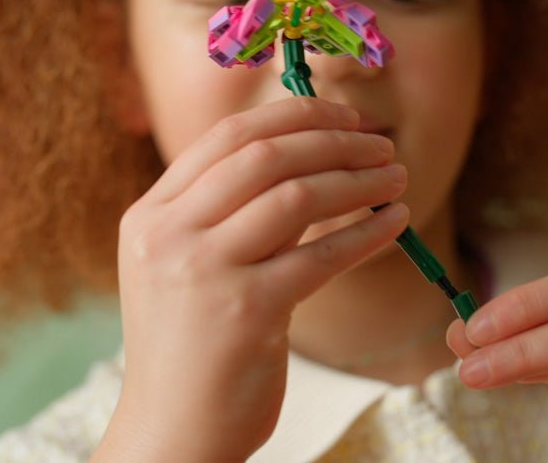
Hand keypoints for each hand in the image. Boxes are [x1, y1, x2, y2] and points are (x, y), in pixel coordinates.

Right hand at [95, 98, 409, 461]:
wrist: (173, 433)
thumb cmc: (193, 348)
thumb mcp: (188, 268)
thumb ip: (231, 216)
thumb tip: (312, 162)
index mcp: (151, 215)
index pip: (229, 137)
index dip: (294, 115)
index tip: (344, 117)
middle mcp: (168, 234)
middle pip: (266, 155)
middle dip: (334, 141)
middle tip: (381, 146)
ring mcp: (202, 272)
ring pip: (297, 196)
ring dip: (359, 180)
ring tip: (396, 178)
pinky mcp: (245, 313)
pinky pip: (322, 256)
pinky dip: (367, 232)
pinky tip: (395, 223)